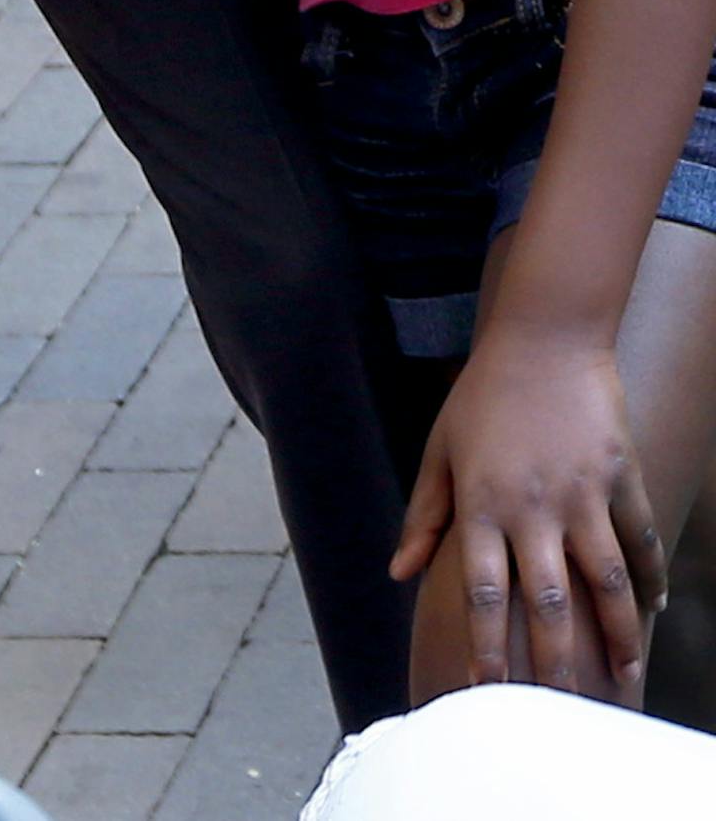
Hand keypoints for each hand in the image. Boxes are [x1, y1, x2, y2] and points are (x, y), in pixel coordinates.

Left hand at [393, 322, 665, 691]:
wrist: (543, 338)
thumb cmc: (481, 397)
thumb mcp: (440, 450)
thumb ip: (423, 516)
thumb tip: (395, 572)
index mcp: (481, 502)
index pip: (479, 590)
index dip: (484, 646)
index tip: (486, 693)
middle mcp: (531, 506)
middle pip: (545, 602)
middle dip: (552, 663)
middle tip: (561, 712)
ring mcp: (582, 493)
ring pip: (605, 582)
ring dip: (616, 637)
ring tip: (623, 680)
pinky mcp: (620, 477)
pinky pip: (640, 540)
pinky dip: (651, 579)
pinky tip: (655, 614)